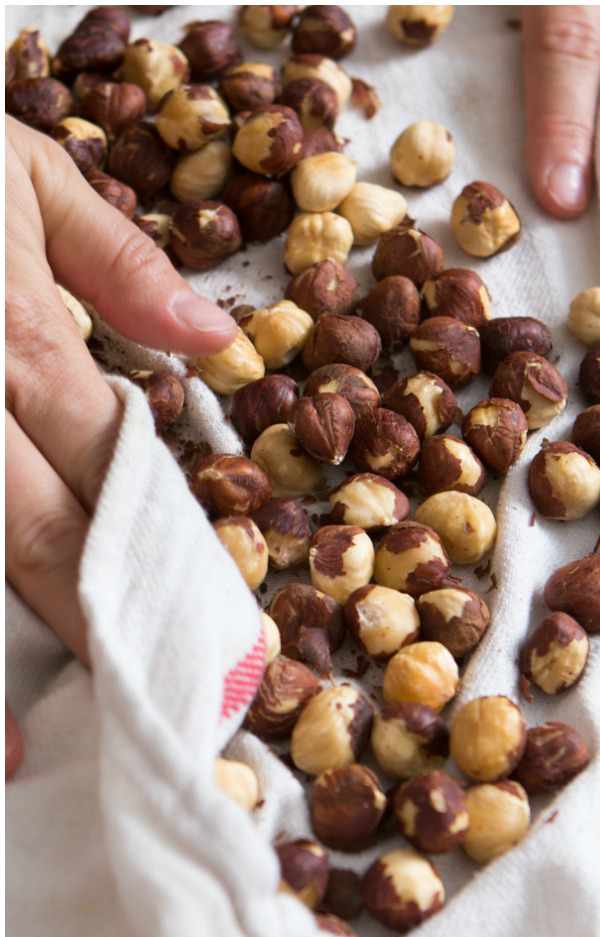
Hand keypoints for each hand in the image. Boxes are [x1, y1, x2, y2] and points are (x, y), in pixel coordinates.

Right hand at [4, 117, 237, 777]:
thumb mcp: (13, 165)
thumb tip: (219, 344)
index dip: (161, 547)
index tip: (220, 628)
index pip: (106, 459)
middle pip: (27, 529)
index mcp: (8, 331)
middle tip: (156, 710)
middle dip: (93, 622)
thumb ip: (121, 260)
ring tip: (21, 749)